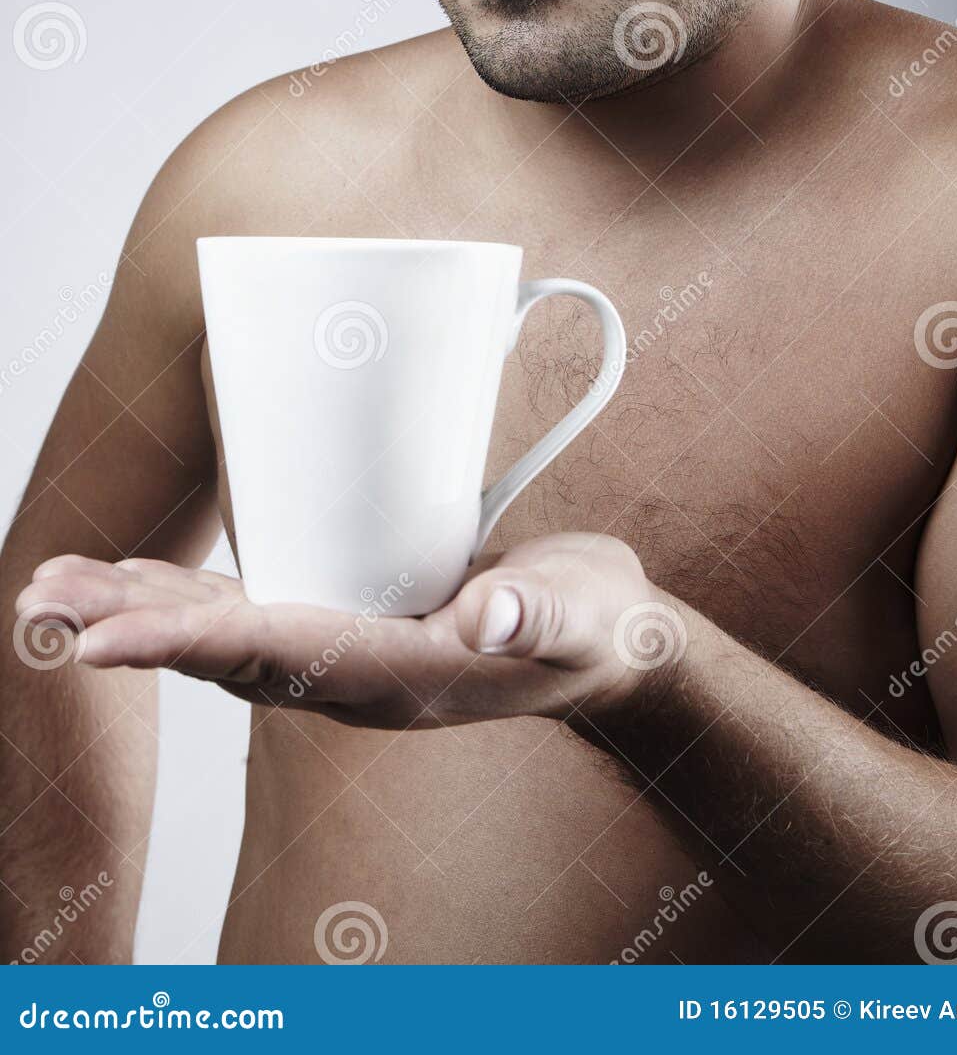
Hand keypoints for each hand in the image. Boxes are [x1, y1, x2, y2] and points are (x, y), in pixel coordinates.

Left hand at [15, 534, 686, 730]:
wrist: (601, 648)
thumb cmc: (593, 628)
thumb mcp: (578, 615)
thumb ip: (538, 614)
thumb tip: (491, 615)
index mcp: (392, 675)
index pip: (268, 658)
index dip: (179, 645)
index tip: (97, 641)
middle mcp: (349, 673)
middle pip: (219, 650)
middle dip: (127, 625)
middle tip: (40, 599)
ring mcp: (343, 652)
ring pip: (221, 635)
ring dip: (136, 612)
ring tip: (57, 589)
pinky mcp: (348, 622)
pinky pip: (249, 616)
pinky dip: (185, 600)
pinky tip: (142, 581)